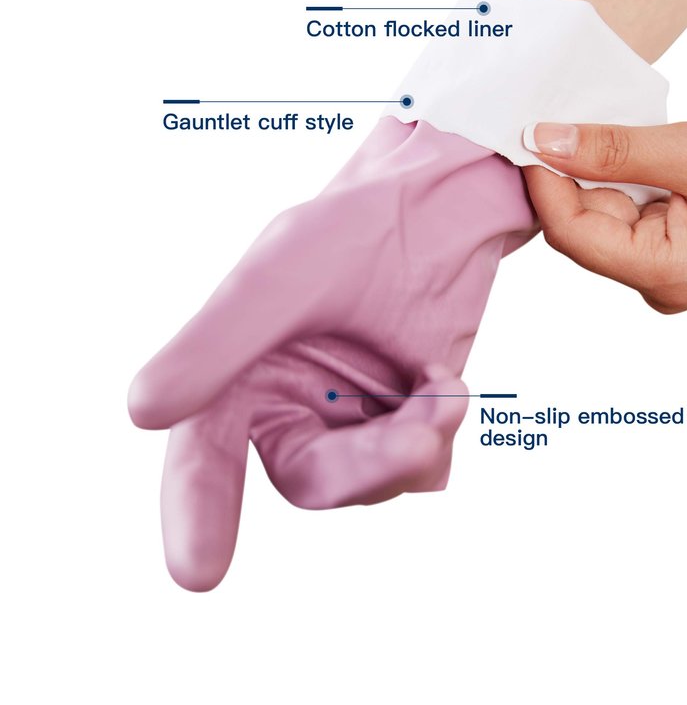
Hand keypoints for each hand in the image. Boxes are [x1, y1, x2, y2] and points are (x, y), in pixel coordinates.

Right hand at [128, 117, 535, 590]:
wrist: (440, 207)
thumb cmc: (352, 227)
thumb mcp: (281, 275)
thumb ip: (215, 341)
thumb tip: (144, 411)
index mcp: (237, 373)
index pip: (203, 456)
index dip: (196, 515)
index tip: (197, 574)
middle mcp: (289, 403)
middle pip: (309, 478)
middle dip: (365, 467)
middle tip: (419, 437)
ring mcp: (350, 416)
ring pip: (370, 479)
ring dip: (411, 446)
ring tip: (442, 390)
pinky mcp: (404, 417)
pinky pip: (419, 466)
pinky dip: (438, 436)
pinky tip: (448, 387)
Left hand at [522, 121, 686, 313]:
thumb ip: (616, 152)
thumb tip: (546, 142)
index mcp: (663, 273)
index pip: (569, 232)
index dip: (543, 182)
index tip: (529, 134)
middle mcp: (657, 281)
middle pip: (581, 224)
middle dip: (566, 171)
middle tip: (559, 116)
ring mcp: (665, 267)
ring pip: (602, 214)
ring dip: (594, 169)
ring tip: (597, 123)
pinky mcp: (672, 247)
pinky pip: (627, 212)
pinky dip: (620, 177)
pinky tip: (624, 147)